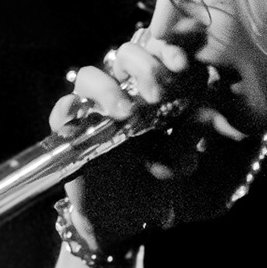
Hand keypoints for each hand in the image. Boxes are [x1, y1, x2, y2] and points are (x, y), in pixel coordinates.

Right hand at [52, 34, 265, 250]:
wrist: (128, 216)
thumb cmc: (156, 178)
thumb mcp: (182, 157)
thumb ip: (192, 134)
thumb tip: (204, 114)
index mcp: (151, 90)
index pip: (157, 54)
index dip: (169, 51)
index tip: (182, 64)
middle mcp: (122, 92)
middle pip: (126, 55)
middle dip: (145, 67)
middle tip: (158, 94)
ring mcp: (94, 109)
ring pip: (90, 76)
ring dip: (108, 89)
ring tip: (125, 113)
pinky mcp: (70, 131)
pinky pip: (62, 111)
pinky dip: (68, 109)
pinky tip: (80, 117)